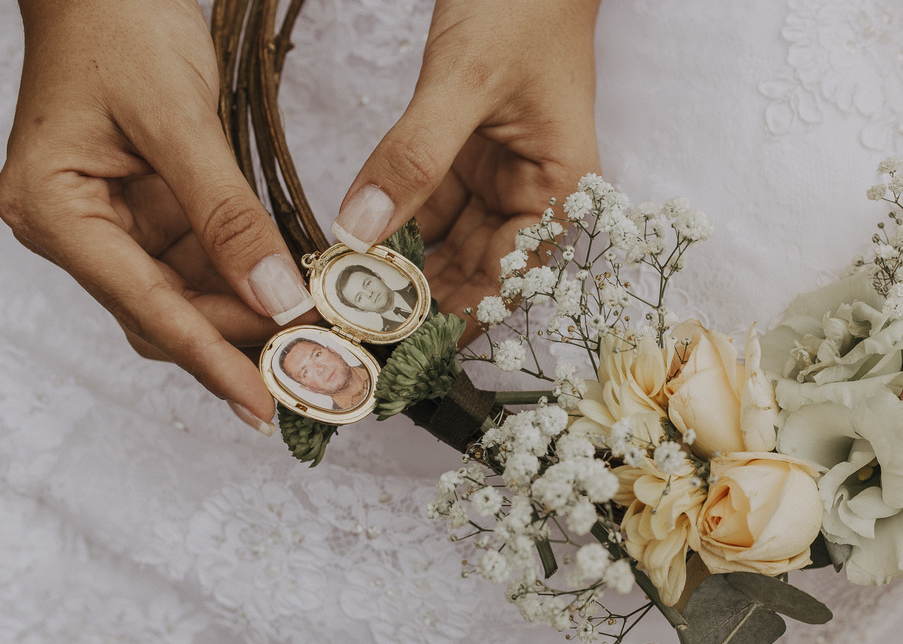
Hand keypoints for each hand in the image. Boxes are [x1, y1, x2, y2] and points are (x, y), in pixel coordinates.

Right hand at [0, 0, 316, 433]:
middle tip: (312, 365)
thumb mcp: (178, 120)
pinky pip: (204, 260)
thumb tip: (276, 298)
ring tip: (317, 330)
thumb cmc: (118, 27)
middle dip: (238, 341)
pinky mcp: (151, 211)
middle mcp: (80, 229)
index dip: (210, 360)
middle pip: (165, 313)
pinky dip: (250, 275)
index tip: (261, 403)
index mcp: (55, 211)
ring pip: (189, 295)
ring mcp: (116, 223)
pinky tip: (296, 286)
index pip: (144, 307)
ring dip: (251, 312)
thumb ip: (227, 215)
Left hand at [330, 0, 601, 341]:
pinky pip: (423, 211)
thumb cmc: (521, 7)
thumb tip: (360, 232)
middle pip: (473, 276)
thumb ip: (413, 157)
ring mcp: (496, 184)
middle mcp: (533, 201)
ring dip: (397, 276)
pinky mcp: (464, 163)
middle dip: (416, 308)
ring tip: (343, 308)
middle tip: (354, 339)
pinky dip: (388, 231)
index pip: (506, 282)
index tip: (397, 350)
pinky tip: (350, 257)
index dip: (452, 320)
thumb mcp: (463, 81)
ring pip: (443, 249)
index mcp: (560, 195)